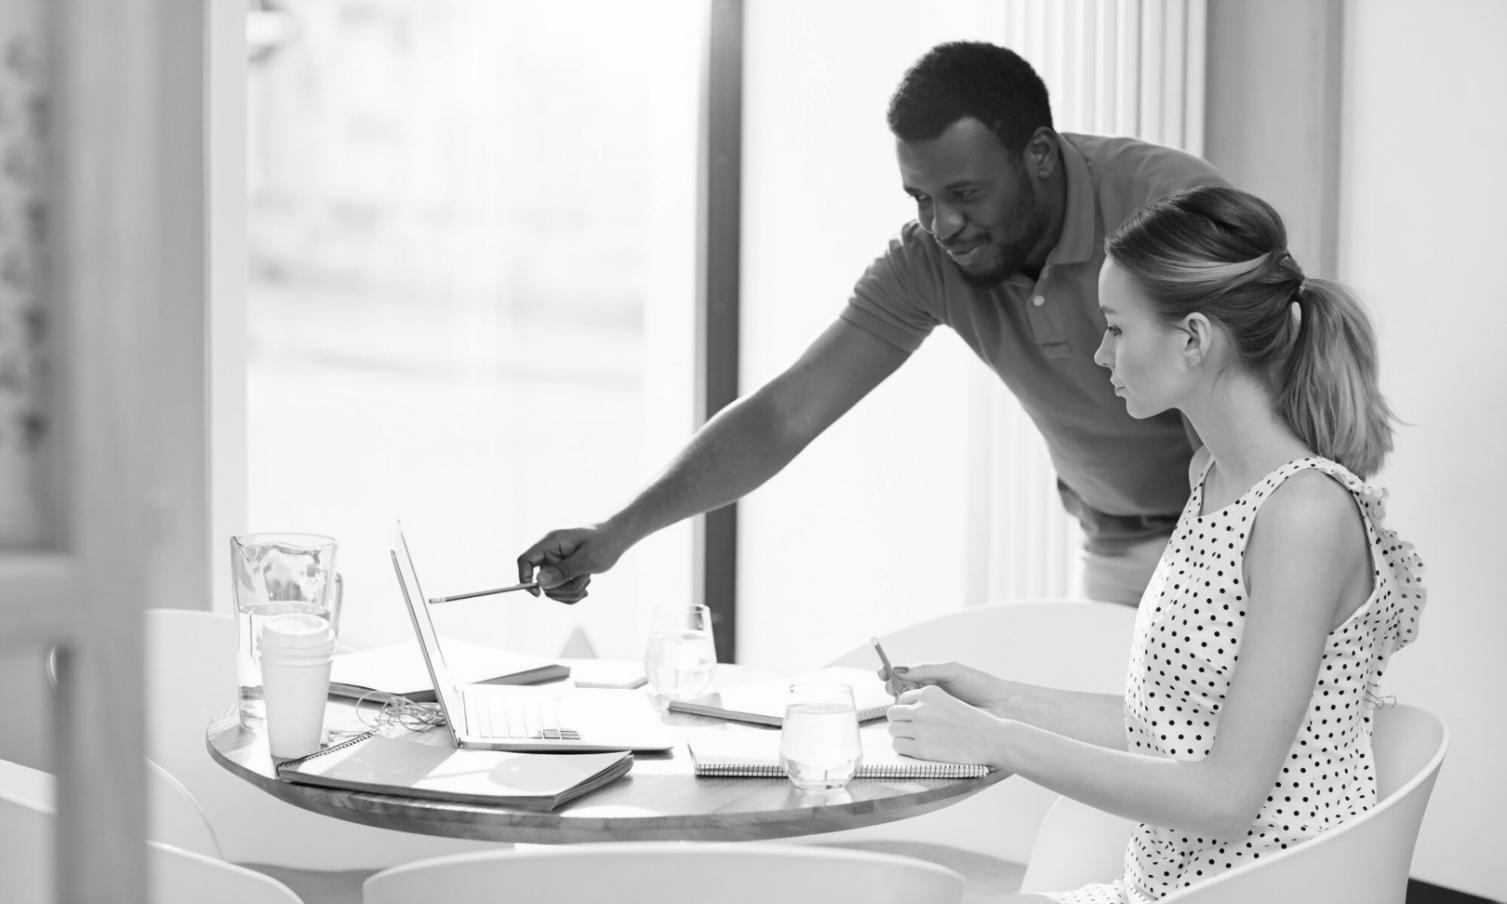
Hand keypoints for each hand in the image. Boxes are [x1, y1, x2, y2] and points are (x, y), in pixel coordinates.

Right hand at [515, 524, 626, 603]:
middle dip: (563, 587)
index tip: (538, 594)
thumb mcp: (587, 559)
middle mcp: (550, 552)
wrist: (617, 537)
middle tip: (585, 579)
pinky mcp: (562, 571)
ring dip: (571, 590)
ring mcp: (555, 562)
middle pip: (542, 581)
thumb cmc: (604, 543)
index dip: (525, 578)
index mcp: (551, 542)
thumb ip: (563, 571)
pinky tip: (586, 584)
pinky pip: (561, 591)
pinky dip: (573, 593)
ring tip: (587, 578)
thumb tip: (539, 582)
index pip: (525, 560)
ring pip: (552, 589)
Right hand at [875, 660, 1008, 714]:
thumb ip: (926, 669)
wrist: (1001, 706)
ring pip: (906, 707)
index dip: (891, 674)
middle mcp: (928, 695)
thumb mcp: (951, 671)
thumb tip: (899, 669)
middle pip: (901, 691)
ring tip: (900, 700)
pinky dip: (909, 720)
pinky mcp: (936, 727)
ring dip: (899, 704)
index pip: (904, 676)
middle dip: (892, 688)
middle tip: (890, 687)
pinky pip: (917, 723)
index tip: (882, 673)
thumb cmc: (978, 685)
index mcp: (931, 679)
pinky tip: (907, 715)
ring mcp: (932, 711)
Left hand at [886, 684, 1005, 767]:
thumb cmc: (973, 724)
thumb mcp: (949, 702)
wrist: (991, 739)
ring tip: (914, 742)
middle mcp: (921, 707)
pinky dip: (904, 749)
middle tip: (911, 732)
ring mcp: (920, 727)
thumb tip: (908, 712)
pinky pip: (898, 746)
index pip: (902, 698)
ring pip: (893, 729)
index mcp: (929, 692)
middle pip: (893, 713)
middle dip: (900, 722)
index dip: (906, 710)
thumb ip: (928, 704)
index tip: (913, 719)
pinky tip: (916, 751)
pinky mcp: (921, 747)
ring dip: (901, 736)